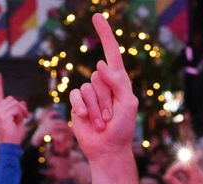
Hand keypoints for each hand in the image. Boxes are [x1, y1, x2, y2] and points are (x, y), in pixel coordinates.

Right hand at [0, 73, 29, 145]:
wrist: (10, 145)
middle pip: (12, 99)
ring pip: (15, 104)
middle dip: (20, 107)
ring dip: (20, 113)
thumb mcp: (18, 119)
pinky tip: (15, 123)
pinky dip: (20, 116)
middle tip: (22, 118)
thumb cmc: (14, 134)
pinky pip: (16, 110)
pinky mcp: (2, 115)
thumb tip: (23, 102)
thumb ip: (19, 110)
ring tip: (17, 122)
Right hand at [68, 14, 137, 160]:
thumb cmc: (122, 128)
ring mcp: (89, 93)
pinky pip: (75, 95)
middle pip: (99, 77)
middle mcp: (103, 83)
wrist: (108, 148)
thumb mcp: (128, 104)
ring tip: (102, 123)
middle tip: (111, 117)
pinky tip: (87, 119)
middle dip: (106, 99)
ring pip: (87, 88)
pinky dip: (82, 107)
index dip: (105, 34)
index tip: (97, 16)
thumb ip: (118, 83)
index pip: (111, 53)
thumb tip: (100, 65)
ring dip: (97, 109)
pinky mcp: (77, 103)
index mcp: (118, 81)